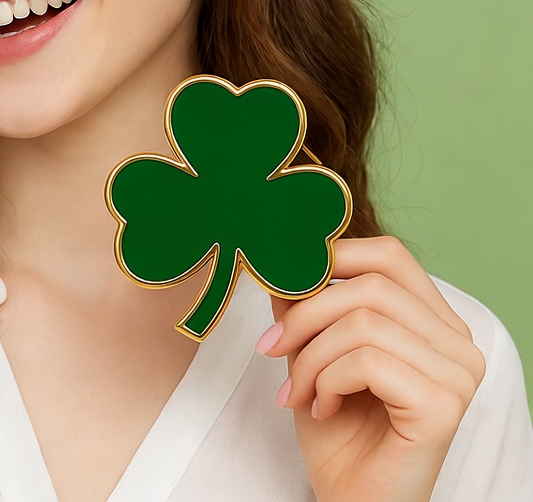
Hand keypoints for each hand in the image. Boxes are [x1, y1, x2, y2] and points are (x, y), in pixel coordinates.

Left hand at [256, 236, 484, 501]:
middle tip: (273, 346)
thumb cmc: (337, 428)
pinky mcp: (443, 405)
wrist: (352, 500)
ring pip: (363, 322)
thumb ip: (305, 301)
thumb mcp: (313, 349)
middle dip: (307, 312)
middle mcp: (457, 342)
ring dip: (311, 355)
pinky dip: (327, 380)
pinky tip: (323, 408)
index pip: (388, 255)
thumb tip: (280, 253)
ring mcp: (457, 374)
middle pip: (371, 284)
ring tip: (296, 389)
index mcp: (434, 320)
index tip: (282, 282)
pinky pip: (367, 361)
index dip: (332, 257)